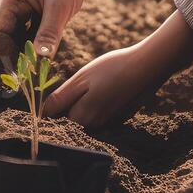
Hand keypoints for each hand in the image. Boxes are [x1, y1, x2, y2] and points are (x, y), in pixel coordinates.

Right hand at [0, 0, 99, 60]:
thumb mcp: (60, 6)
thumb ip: (49, 33)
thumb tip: (40, 60)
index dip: (7, 54)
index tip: (28, 67)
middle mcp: (8, 5)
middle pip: (2, 40)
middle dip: (17, 55)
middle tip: (38, 69)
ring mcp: (17, 11)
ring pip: (14, 40)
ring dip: (26, 52)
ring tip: (44, 61)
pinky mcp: (28, 16)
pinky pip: (25, 37)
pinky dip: (34, 46)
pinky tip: (47, 49)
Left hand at [44, 11, 192, 128]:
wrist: (149, 66)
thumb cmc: (113, 68)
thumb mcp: (82, 78)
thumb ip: (61, 98)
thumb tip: (42, 114)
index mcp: (83, 118)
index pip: (57, 119)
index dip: (53, 107)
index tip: (59, 92)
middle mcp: (96, 127)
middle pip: (72, 120)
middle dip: (69, 106)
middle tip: (79, 84)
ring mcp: (110, 124)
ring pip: (87, 117)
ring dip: (85, 104)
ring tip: (95, 84)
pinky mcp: (121, 118)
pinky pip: (102, 114)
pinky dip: (100, 104)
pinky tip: (107, 88)